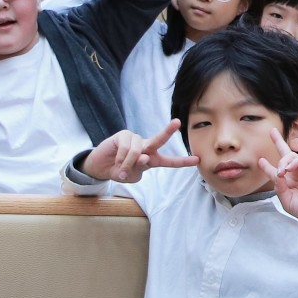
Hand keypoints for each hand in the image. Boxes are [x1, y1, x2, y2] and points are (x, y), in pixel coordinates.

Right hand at [78, 120, 199, 184]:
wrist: (100, 168)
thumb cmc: (119, 171)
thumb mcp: (131, 175)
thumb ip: (139, 168)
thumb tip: (144, 157)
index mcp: (151, 159)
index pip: (169, 161)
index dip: (182, 161)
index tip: (197, 160)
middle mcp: (146, 147)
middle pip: (159, 140)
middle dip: (168, 131)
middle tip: (177, 122)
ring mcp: (135, 139)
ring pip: (137, 152)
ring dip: (128, 163)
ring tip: (121, 169)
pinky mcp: (123, 135)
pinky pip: (125, 148)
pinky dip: (121, 158)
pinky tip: (116, 160)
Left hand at [259, 128, 297, 239]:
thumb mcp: (287, 202)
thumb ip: (280, 188)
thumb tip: (277, 173)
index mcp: (288, 183)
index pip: (275, 171)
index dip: (267, 166)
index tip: (260, 161)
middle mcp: (296, 174)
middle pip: (285, 154)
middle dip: (278, 142)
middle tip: (272, 131)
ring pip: (292, 156)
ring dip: (284, 161)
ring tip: (282, 171)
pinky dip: (295, 162)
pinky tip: (289, 169)